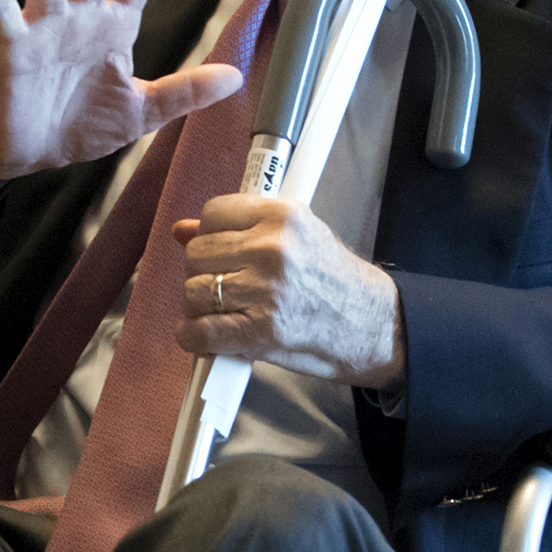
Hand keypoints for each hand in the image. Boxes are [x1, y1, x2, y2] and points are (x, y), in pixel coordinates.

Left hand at [176, 194, 403, 387]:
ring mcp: (265, 291)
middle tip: (225, 285)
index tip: (221, 250)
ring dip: (199, 306)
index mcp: (283, 216)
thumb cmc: (332, 280)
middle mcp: (272, 249)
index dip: (211, 234)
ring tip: (222, 310)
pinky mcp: (260, 331)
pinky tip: (206, 336)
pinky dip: (194, 338)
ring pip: (194, 291)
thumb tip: (182, 230)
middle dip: (204, 272)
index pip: (214, 213)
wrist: (369, 324)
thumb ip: (240, 228)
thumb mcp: (296, 236)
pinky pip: (200, 332)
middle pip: (198, 253)